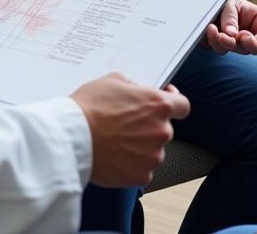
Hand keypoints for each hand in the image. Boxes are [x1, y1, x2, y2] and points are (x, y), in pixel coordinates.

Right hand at [70, 73, 189, 186]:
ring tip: (115, 141)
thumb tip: (137, 92)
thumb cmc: (90, 106)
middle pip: (163, 128)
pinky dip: (132, 164)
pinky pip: (142, 169)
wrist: (73, 138)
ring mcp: (153, 156)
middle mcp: (161, 131)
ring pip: (152, 150)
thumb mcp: (112, 80)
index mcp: (157, 104)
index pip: (183, 105)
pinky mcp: (142, 176)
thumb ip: (132, 85)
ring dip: (140, 146)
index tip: (166, 103)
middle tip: (125, 124)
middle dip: (149, 126)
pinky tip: (114, 156)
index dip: (175, 103)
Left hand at [203, 0, 256, 54]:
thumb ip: (231, 17)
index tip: (243, 37)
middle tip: (222, 36)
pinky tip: (208, 30)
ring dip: (221, 43)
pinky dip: (212, 42)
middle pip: (250, 49)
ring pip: (233, 50)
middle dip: (235, 44)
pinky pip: (220, 49)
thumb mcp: (230, 1)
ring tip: (211, 29)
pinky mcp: (224, 44)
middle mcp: (251, 34)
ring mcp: (238, 41)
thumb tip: (231, 35)